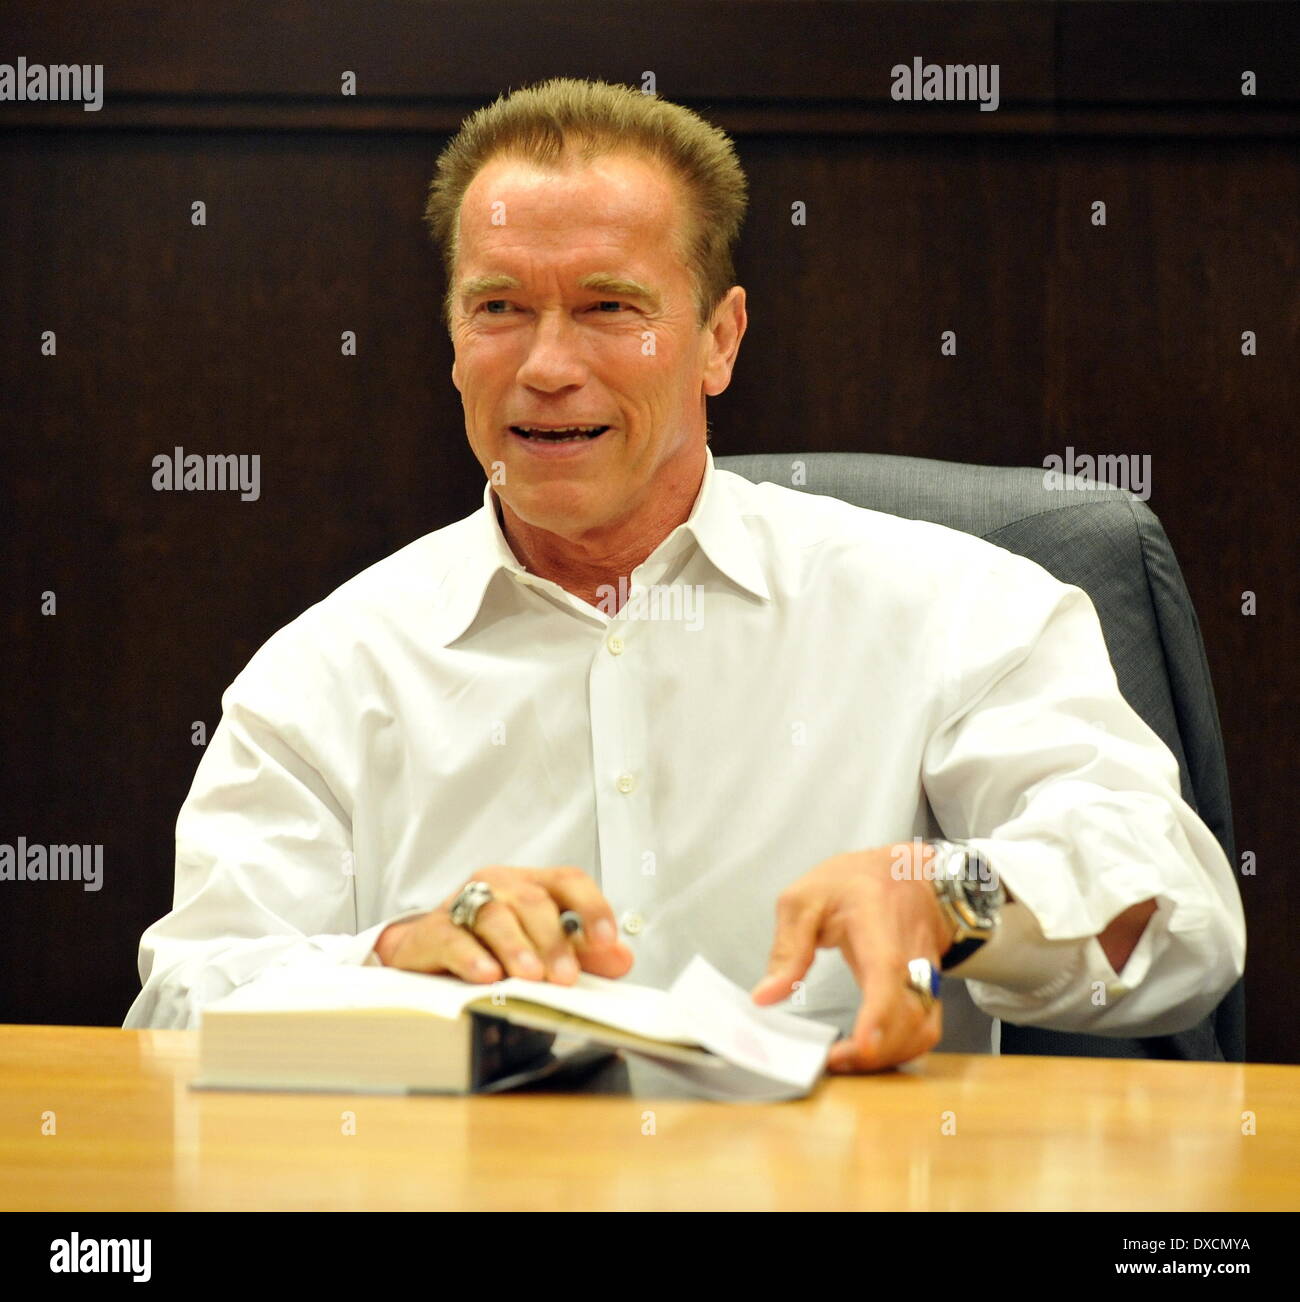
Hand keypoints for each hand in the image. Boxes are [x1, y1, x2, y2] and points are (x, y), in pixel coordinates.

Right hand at [375, 865, 634, 984]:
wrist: (427, 949)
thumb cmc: (492, 944)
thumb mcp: (542, 947)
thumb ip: (582, 952)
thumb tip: (622, 958)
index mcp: (532, 884)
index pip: (569, 881)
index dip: (591, 907)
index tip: (606, 939)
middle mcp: (500, 885)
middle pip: (532, 900)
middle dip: (553, 940)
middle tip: (565, 976)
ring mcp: (464, 904)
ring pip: (494, 914)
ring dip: (516, 946)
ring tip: (530, 975)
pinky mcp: (434, 931)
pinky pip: (453, 937)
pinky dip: (471, 956)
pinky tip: (487, 974)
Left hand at [750, 844, 954, 1071]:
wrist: (907, 872)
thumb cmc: (855, 881)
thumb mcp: (805, 898)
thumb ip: (787, 948)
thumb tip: (764, 997)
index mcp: (877, 925)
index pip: (887, 971)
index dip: (878, 1013)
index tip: (861, 1045)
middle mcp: (911, 955)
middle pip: (908, 1015)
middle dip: (874, 1051)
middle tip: (831, 1060)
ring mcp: (927, 975)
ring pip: (922, 1029)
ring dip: (887, 1056)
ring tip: (845, 1060)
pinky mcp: (930, 990)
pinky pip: (925, 1030)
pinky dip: (901, 1051)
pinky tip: (868, 1053)